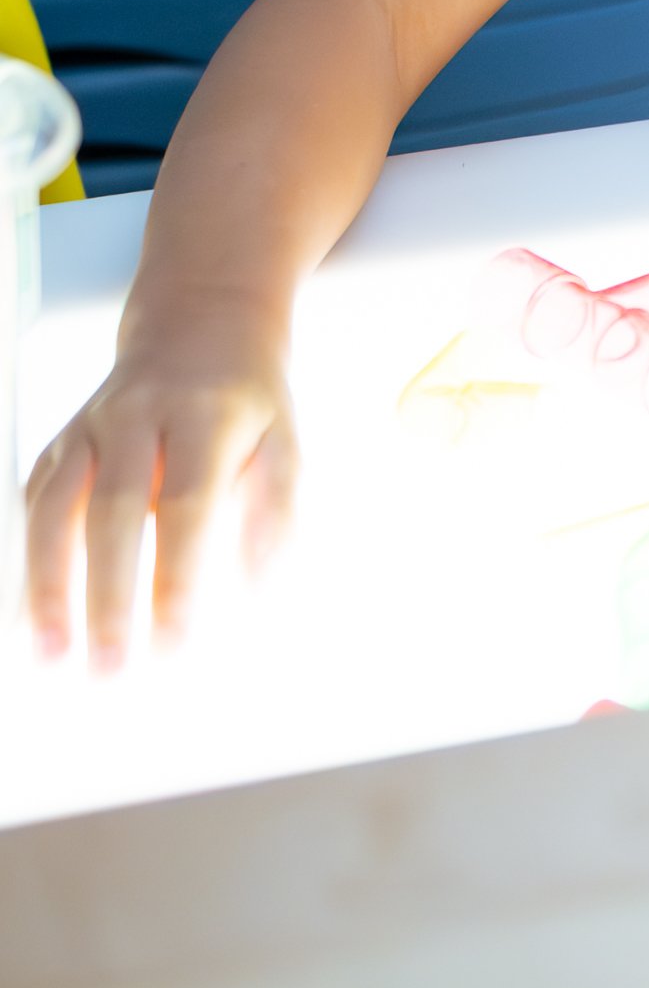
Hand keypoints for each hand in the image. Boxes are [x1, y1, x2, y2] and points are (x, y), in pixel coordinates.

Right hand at [23, 297, 299, 670]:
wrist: (199, 318)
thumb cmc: (248, 397)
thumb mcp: (284, 437)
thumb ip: (276, 509)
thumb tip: (260, 587)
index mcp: (203, 415)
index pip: (187, 503)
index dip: (177, 574)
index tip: (175, 643)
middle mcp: (137, 416)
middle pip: (112, 509)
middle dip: (106, 594)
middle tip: (109, 668)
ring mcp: (89, 426)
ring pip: (54, 507)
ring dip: (46, 585)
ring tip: (49, 655)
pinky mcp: (61, 441)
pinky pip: (32, 502)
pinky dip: (23, 559)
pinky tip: (24, 616)